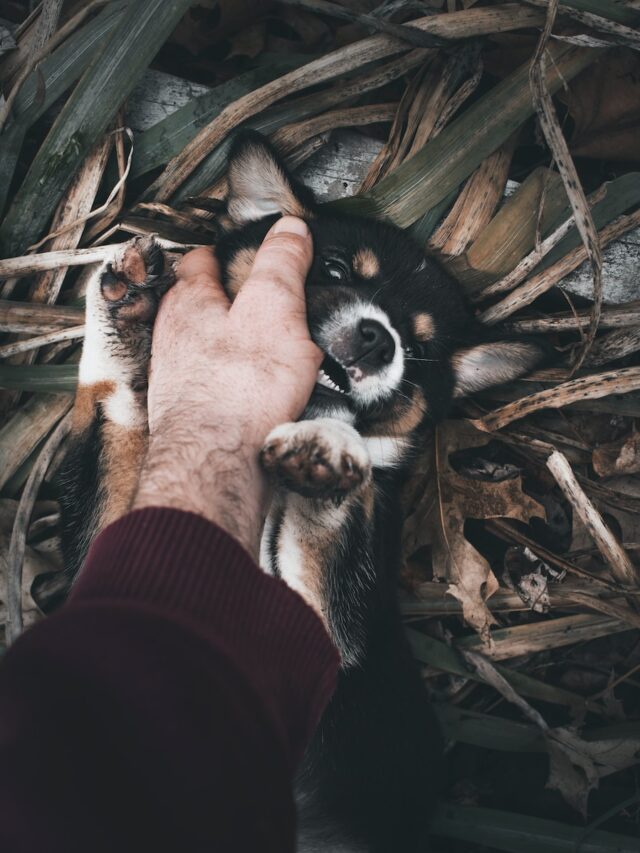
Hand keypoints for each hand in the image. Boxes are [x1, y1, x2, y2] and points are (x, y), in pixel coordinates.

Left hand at [134, 216, 320, 556]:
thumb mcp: (274, 308)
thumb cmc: (239, 389)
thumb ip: (281, 266)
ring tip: (279, 355)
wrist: (218, 466)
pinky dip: (244, 386)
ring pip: (214, 350)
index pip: (202, 259)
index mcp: (189, 302)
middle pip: (206, 306)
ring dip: (243, 349)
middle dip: (237, 304)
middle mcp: (176, 338)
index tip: (252, 250)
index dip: (229, 251)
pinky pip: (223, 388)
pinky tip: (268, 397)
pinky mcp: (196, 416)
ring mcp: (183, 380)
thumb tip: (291, 230)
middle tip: (273, 306)